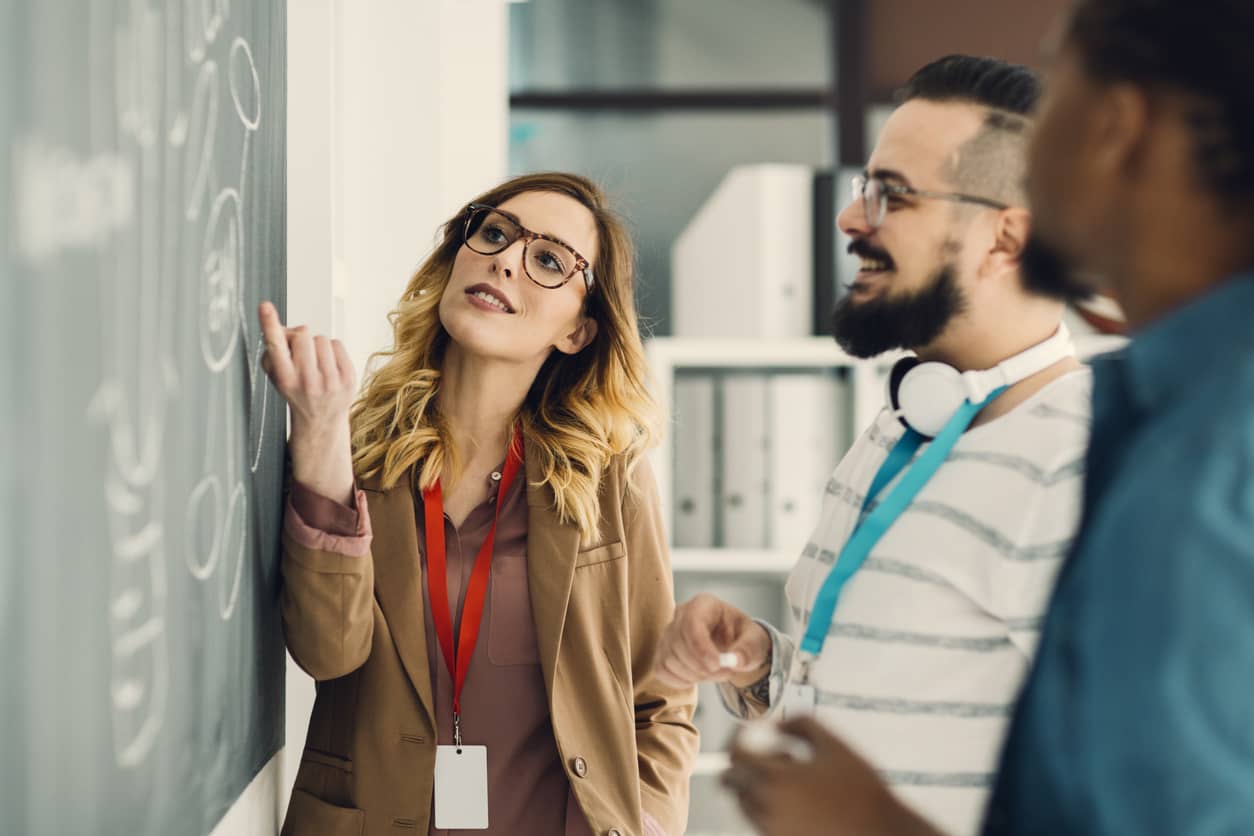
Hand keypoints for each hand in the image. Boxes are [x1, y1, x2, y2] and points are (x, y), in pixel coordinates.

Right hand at [258, 301, 355, 503]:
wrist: (320, 420)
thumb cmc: (296, 391)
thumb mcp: (277, 376)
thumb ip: (273, 351)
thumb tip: (283, 329)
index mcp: (285, 379)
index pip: (276, 347)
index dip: (269, 324)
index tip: (264, 306)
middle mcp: (308, 381)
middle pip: (302, 335)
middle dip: (299, 337)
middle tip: (299, 352)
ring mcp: (331, 381)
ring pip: (321, 338)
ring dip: (316, 345)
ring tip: (315, 362)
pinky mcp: (348, 378)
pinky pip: (337, 344)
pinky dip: (331, 350)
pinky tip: (328, 365)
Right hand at [651, 593, 770, 689]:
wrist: (734, 647)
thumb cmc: (742, 638)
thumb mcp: (754, 641)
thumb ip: (747, 650)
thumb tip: (737, 661)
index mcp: (704, 604)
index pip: (692, 623)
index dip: (701, 647)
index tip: (716, 665)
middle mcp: (682, 614)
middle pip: (678, 643)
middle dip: (701, 665)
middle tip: (725, 673)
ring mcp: (669, 633)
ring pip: (669, 658)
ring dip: (693, 675)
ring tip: (715, 674)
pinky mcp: (663, 652)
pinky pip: (662, 670)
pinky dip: (679, 680)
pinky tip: (696, 678)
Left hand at [723, 716, 940, 835]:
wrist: (882, 831)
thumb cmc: (860, 786)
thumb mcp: (833, 743)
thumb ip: (799, 723)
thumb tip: (773, 725)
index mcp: (778, 779)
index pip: (734, 756)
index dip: (736, 739)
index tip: (746, 732)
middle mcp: (769, 808)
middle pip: (732, 782)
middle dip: (743, 764)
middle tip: (768, 755)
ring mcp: (773, 830)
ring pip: (745, 803)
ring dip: (757, 786)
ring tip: (795, 779)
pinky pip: (761, 821)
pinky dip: (769, 806)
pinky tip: (801, 800)